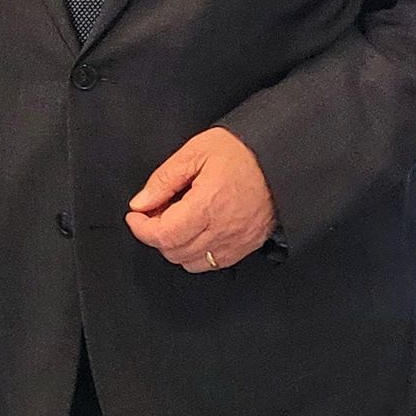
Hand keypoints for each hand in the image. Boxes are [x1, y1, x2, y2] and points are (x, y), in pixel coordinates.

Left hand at [126, 126, 276, 272]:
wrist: (280, 161)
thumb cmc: (243, 153)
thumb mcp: (195, 152)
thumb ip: (164, 179)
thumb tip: (141, 202)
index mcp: (207, 205)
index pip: (163, 234)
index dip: (141, 228)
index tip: (135, 216)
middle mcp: (222, 230)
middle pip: (174, 252)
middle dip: (155, 235)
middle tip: (154, 212)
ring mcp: (235, 243)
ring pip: (191, 262)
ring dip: (175, 246)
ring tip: (175, 221)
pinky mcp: (245, 247)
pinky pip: (212, 264)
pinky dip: (196, 253)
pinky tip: (195, 231)